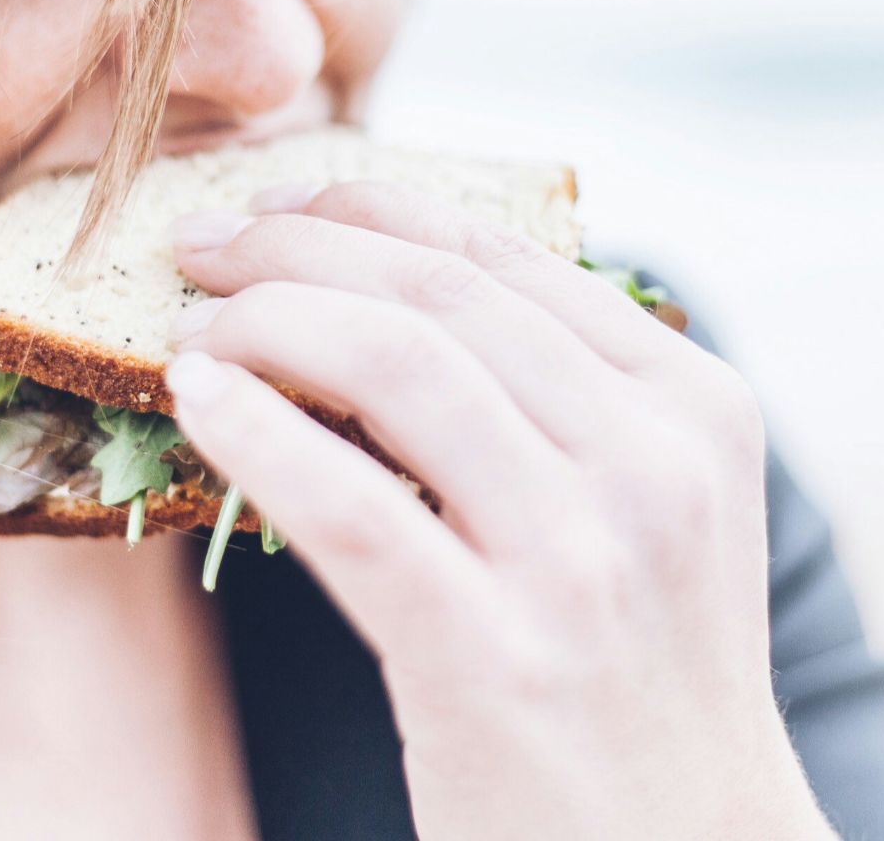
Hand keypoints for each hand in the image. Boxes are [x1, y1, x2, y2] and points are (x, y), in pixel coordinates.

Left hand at [163, 182, 836, 839]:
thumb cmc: (635, 680)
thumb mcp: (645, 515)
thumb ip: (559, 405)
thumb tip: (384, 298)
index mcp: (692, 406)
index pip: (506, 256)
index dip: (370, 207)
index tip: (279, 204)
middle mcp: (653, 463)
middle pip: (440, 294)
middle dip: (297, 246)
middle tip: (201, 249)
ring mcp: (582, 560)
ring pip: (397, 363)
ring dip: (266, 322)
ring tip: (191, 329)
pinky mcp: (495, 657)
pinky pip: (348, 505)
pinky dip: (255, 433)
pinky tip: (197, 402)